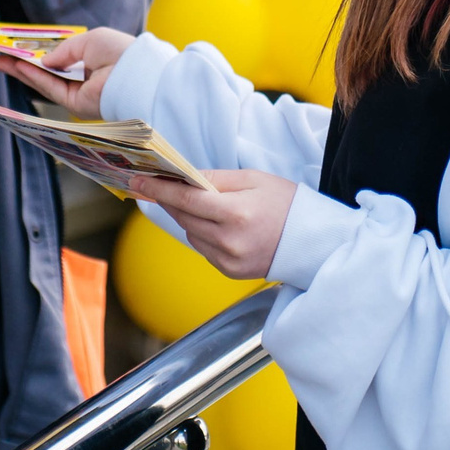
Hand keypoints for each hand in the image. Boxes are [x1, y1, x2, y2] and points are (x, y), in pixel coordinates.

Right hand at [0, 27, 136, 115]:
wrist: (135, 75)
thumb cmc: (119, 52)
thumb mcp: (89, 41)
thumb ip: (64, 50)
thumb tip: (44, 59)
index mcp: (93, 63)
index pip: (63, 61)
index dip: (41, 55)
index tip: (20, 49)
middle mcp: (85, 80)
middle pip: (48, 73)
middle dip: (24, 65)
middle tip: (2, 57)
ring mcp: (79, 94)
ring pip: (45, 82)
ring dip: (22, 72)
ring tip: (1, 61)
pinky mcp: (75, 105)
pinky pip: (50, 89)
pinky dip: (33, 78)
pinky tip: (18, 68)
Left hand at [124, 170, 296, 280]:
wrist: (314, 242)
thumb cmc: (286, 203)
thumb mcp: (253, 179)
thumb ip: (215, 179)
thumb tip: (183, 177)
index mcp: (236, 213)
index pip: (185, 199)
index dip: (158, 189)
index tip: (136, 181)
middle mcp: (229, 241)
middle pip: (183, 216)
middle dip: (169, 199)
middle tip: (156, 183)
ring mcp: (228, 260)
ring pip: (190, 233)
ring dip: (188, 217)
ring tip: (204, 204)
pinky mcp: (230, 272)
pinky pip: (203, 248)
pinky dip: (203, 234)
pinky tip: (218, 224)